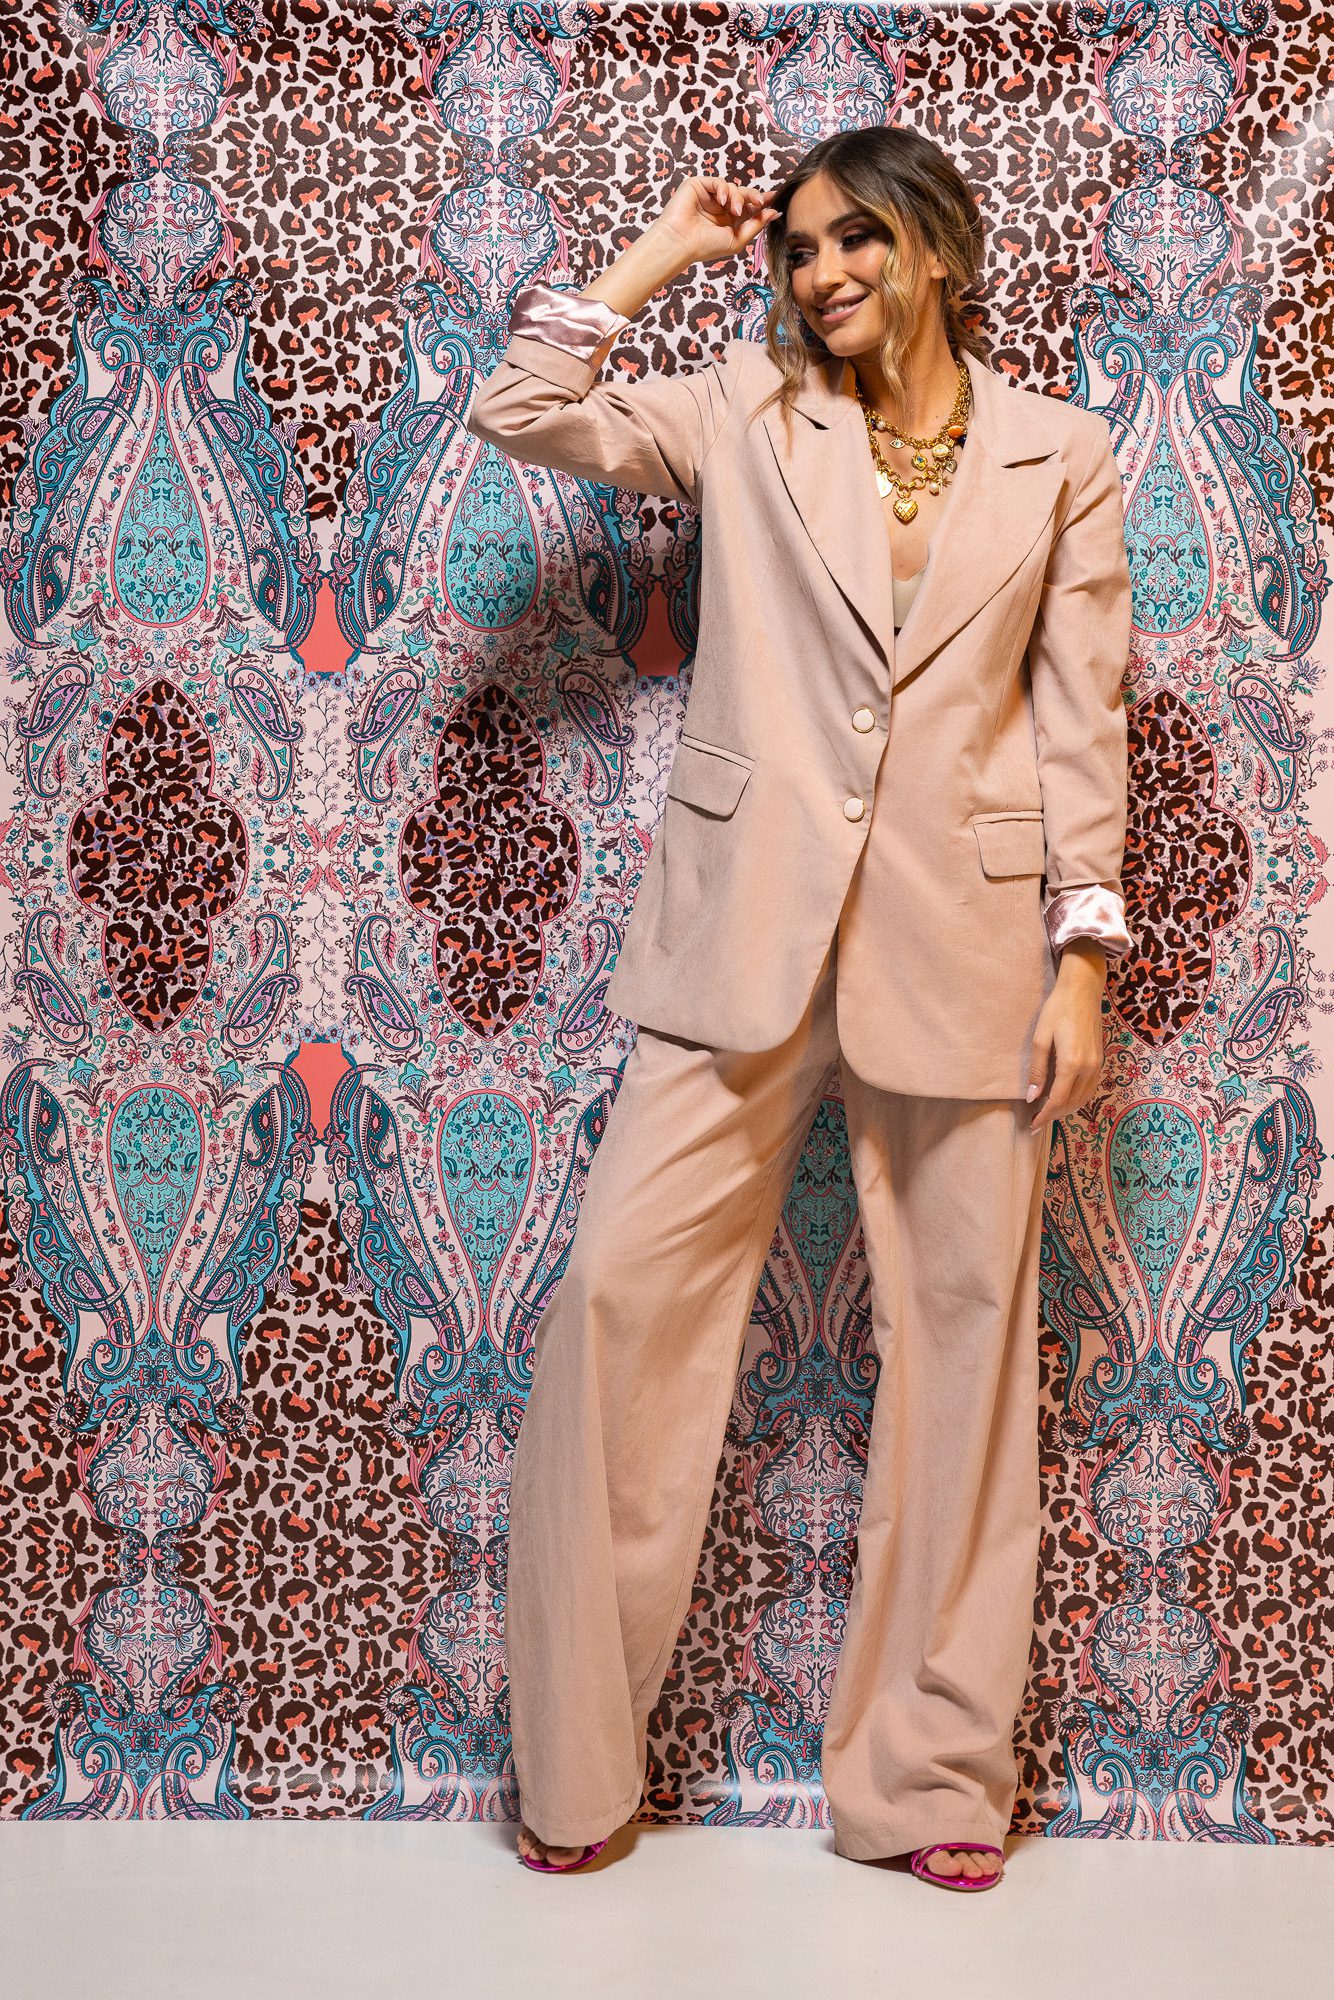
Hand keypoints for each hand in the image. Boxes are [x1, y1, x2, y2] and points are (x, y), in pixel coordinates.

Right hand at [651, 176, 778, 270]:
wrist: (681, 242)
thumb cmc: (705, 246)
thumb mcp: (737, 239)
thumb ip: (756, 225)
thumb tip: (774, 212)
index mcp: (729, 221)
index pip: (748, 207)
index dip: (761, 202)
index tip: (775, 199)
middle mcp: (720, 208)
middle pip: (744, 194)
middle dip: (753, 197)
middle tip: (760, 202)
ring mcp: (709, 196)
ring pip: (733, 188)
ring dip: (738, 197)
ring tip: (734, 210)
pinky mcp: (699, 186)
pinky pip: (718, 181)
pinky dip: (723, 189)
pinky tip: (722, 200)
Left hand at [1025, 947, 1107, 1132]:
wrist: (1083, 991)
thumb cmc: (1057, 1010)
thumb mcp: (1040, 1038)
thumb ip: (1037, 1070)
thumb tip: (1032, 1097)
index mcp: (1072, 1064)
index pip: (1058, 1100)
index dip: (1044, 1116)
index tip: (1032, 1125)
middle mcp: (1089, 1068)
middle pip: (1072, 1104)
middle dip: (1054, 1116)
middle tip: (1036, 1123)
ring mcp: (1098, 1065)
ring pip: (1083, 1099)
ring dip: (1066, 1110)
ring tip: (1048, 1114)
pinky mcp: (1100, 1061)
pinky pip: (1090, 1089)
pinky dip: (1076, 1099)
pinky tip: (1063, 1099)